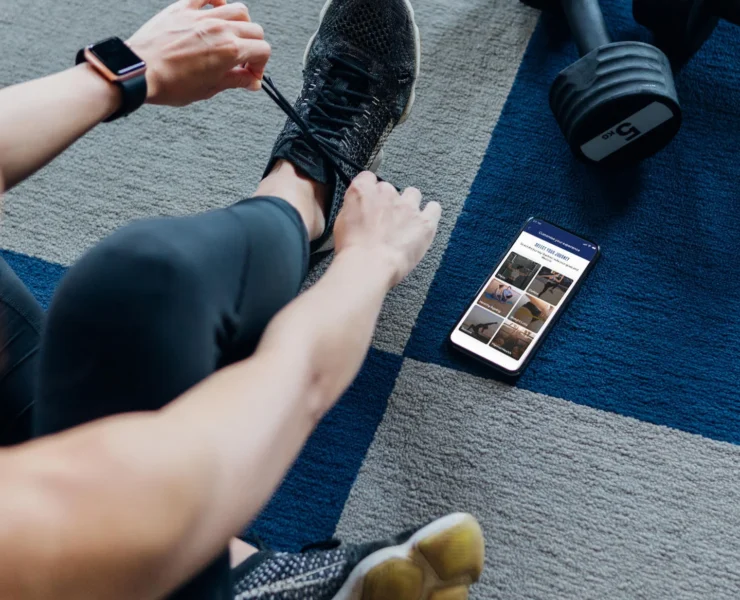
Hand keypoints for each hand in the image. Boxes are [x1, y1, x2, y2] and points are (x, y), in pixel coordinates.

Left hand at [127, 0, 270, 105]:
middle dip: (254, 47)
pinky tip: (217, 11)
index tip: (250, 75)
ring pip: (238, 9)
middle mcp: (219, 29)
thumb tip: (251, 81)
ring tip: (233, 37)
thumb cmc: (170, 84)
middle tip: (243, 61)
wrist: (139, 73)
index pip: (262, 50)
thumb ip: (235, 81)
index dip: (260, 66)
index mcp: (229, 51)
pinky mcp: (183, 9)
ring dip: (241, 24)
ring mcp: (201, 16)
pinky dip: (217, 1)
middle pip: (254, 29)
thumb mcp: (209, 89)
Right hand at [334, 172, 440, 286]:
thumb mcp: (340, 223)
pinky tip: (425, 222)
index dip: (370, 190)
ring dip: (409, 204)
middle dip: (388, 202)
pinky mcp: (424, 222)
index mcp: (363, 191)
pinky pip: (434, 208)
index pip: (368, 178)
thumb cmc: (352, 249)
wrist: (369, 264)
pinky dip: (431, 213)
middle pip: (390, 189)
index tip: (370, 200)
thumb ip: (353, 209)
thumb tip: (359, 210)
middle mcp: (386, 193)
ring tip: (405, 221)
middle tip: (384, 220)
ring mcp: (408, 206)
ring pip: (413, 194)